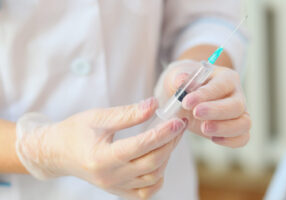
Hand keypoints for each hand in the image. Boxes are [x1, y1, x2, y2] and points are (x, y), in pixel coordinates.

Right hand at [15, 97, 186, 199]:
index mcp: (101, 157)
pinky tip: (159, 161)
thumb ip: (128, 113)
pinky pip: (145, 192)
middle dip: (170, 142)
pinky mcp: (118, 191)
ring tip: (169, 138)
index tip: (177, 121)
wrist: (57, 153)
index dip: (162, 133)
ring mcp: (114, 187)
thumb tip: (154, 104)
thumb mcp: (98, 117)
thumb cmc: (75, 132)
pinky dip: (157, 177)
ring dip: (166, 157)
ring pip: (152, 178)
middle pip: (151, 163)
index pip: (140, 146)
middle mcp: (109, 177)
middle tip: (179, 125)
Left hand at [162, 60, 250, 147]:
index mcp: (226, 78)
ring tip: (203, 128)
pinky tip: (213, 139)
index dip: (205, 94)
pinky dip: (231, 141)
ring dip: (224, 128)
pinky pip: (242, 138)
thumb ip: (178, 77)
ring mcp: (239, 114)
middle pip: (237, 105)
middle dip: (216, 111)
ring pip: (244, 123)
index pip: (221, 85)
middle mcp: (237, 95)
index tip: (187, 101)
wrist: (186, 99)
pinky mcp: (236, 130)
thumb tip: (181, 80)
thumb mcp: (178, 76)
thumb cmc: (186, 85)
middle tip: (196, 114)